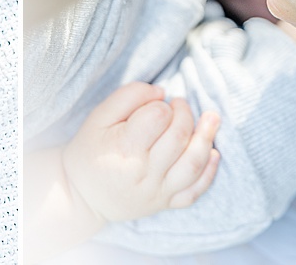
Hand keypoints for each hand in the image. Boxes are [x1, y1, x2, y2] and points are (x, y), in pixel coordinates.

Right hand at [61, 82, 220, 223]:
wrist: (82, 194)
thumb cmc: (90, 150)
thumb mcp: (98, 117)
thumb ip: (128, 96)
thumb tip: (161, 92)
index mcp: (124, 148)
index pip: (158, 117)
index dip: (162, 105)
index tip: (156, 104)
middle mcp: (144, 172)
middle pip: (179, 136)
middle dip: (185, 113)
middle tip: (179, 105)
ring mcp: (157, 191)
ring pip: (193, 164)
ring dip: (207, 137)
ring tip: (212, 119)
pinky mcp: (165, 203)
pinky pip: (195, 191)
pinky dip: (209, 172)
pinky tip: (214, 153)